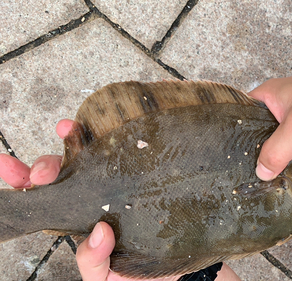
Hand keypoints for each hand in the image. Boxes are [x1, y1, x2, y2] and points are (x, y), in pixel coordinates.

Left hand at [0, 120, 180, 280]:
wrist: (171, 263)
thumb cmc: (136, 272)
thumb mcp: (107, 276)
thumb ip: (93, 262)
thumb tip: (100, 233)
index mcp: (75, 220)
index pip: (44, 199)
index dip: (25, 181)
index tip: (9, 169)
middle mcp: (90, 198)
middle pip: (59, 174)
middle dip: (43, 165)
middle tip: (41, 172)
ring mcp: (114, 183)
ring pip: (86, 156)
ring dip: (71, 139)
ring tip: (67, 130)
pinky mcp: (137, 172)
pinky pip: (120, 151)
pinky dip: (106, 134)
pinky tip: (101, 127)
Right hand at [248, 69, 291, 180]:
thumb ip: (275, 152)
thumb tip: (261, 173)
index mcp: (271, 96)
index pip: (243, 116)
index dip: (237, 136)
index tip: (233, 159)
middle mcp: (284, 107)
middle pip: (265, 136)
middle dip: (265, 156)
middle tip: (257, 177)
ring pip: (287, 147)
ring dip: (287, 163)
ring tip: (278, 183)